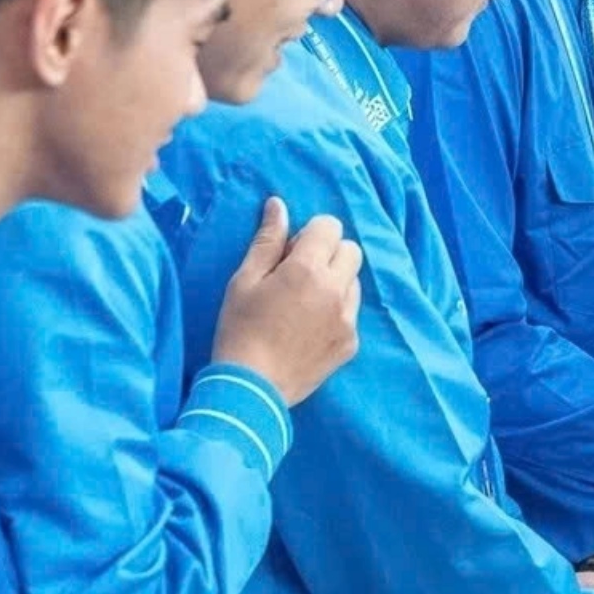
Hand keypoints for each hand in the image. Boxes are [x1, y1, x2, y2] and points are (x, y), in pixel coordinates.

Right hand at [212, 198, 362, 406]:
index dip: (310, 234)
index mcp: (308, 269)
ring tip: (302, 302)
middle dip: (328, 253)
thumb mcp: (244, 280)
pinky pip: (351, 312)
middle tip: (298, 273)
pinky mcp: (351, 342)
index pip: (330, 226)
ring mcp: (348, 318)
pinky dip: (336, 310)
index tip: (291, 252)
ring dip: (335, 281)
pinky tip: (308, 327)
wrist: (251, 388)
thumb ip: (268, 240)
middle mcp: (336, 290)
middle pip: (350, 250)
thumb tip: (278, 204)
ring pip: (354, 281)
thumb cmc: (239, 329)